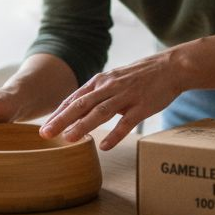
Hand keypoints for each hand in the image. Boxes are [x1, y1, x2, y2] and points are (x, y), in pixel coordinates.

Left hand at [39, 51, 181, 150]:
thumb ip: (97, 94)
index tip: (44, 127)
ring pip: (101, 112)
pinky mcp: (142, 106)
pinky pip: (126, 122)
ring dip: (83, 126)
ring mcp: (126, 96)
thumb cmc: (139, 77)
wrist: (170, 67)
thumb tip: (77, 110)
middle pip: (81, 104)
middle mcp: (110, 87)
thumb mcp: (113, 80)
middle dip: (62, 119)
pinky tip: (104, 146)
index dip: (58, 113)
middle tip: (45, 133)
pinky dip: (115, 134)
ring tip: (68, 139)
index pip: (74, 98)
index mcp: (101, 82)